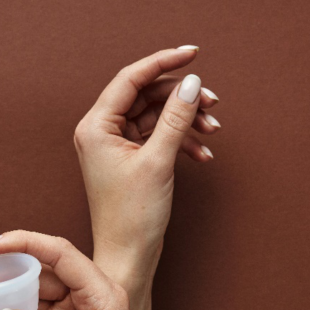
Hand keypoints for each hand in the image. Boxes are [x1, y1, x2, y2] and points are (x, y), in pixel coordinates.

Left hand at [74, 46, 219, 290]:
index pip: (131, 78)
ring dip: (186, 120)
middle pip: (147, 95)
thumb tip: (193, 83)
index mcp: (96, 126)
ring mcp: (115, 144)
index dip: (163, 61)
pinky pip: (158, 135)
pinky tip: (202, 153)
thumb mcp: (159, 161)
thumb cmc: (133, 216)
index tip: (193, 52)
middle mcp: (101, 130)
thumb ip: (176, 118)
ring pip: (156, 114)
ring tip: (212, 131)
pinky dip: (181, 139)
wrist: (129, 257)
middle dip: (182, 98)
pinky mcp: (130, 158)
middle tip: (213, 104)